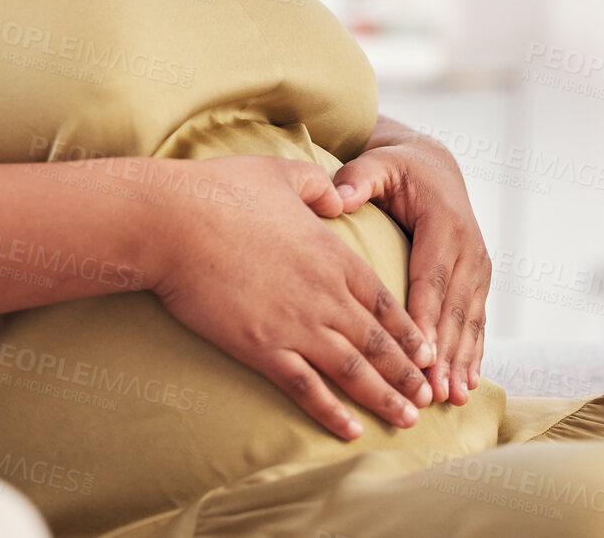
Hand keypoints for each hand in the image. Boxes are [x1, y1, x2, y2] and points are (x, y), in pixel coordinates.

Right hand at [145, 154, 436, 440]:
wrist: (174, 221)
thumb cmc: (221, 191)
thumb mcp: (282, 173)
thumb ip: (319, 186)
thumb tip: (338, 197)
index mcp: (333, 256)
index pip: (386, 302)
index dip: (410, 332)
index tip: (429, 353)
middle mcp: (325, 295)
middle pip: (379, 343)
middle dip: (409, 374)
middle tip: (428, 397)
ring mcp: (296, 325)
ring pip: (354, 371)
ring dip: (385, 398)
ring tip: (407, 419)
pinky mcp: (262, 348)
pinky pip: (306, 388)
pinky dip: (332, 412)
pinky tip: (351, 430)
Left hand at [332, 116, 490, 406]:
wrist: (434, 165)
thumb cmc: (397, 167)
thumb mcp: (376, 164)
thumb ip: (357, 179)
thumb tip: (338, 197)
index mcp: (444, 223)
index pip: (432, 277)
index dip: (427, 317)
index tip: (417, 355)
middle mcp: (469, 247)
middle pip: (454, 307)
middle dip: (445, 353)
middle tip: (431, 391)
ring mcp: (478, 266)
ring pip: (469, 320)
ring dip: (462, 361)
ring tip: (451, 397)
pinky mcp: (479, 280)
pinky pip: (477, 320)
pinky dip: (473, 353)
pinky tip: (466, 384)